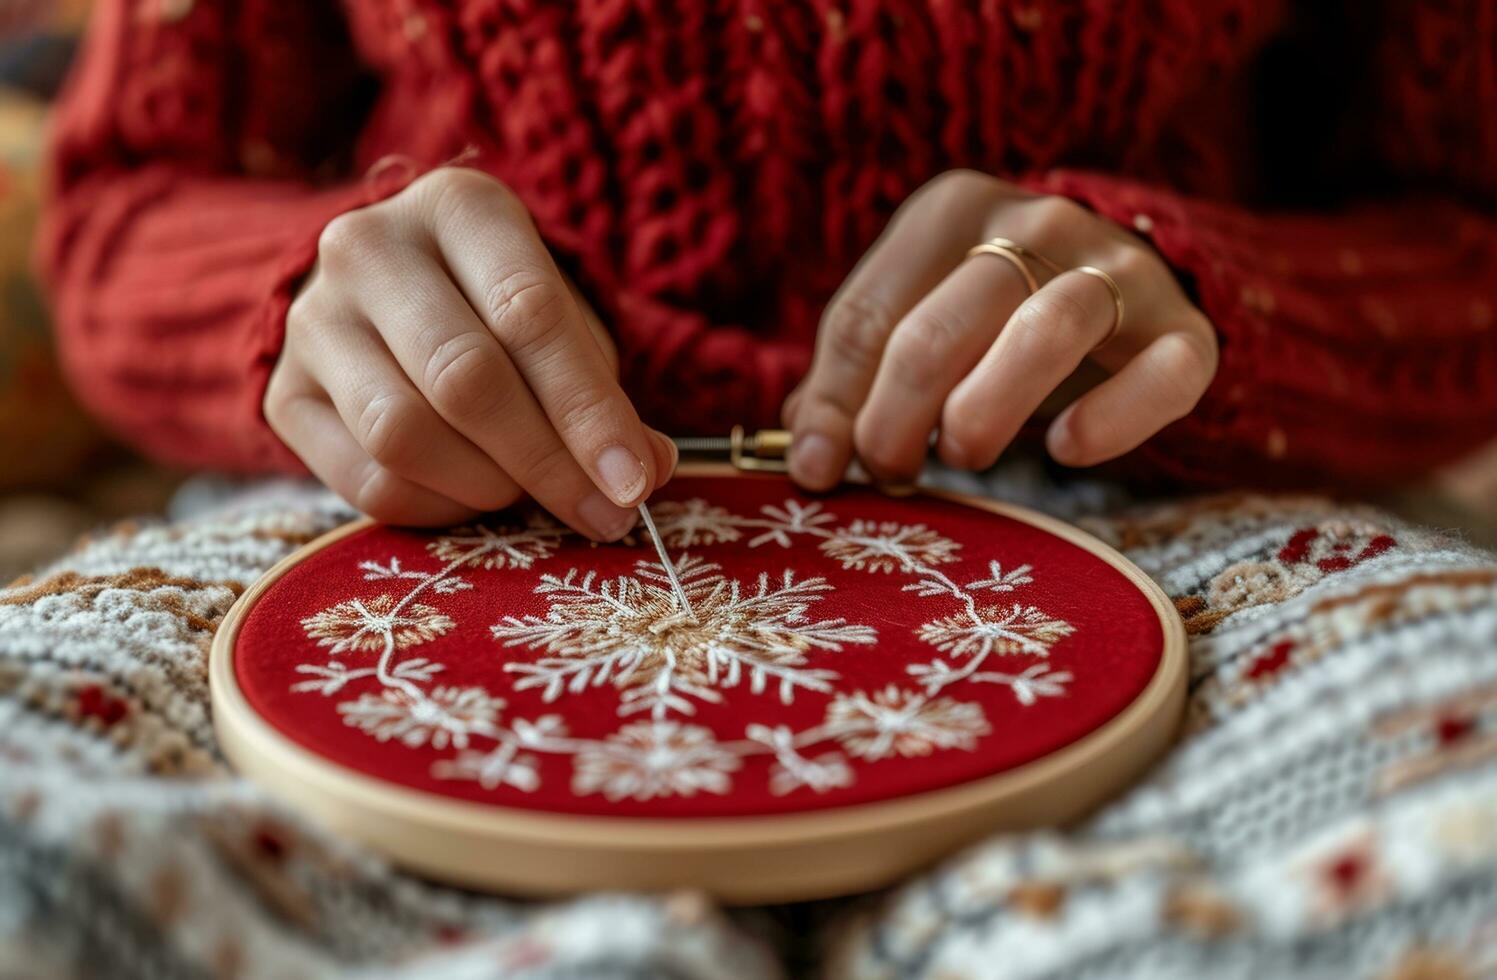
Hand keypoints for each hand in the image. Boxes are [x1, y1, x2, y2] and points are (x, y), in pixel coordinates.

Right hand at [265, 168, 675, 536]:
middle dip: (547, 461)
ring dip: (489, 487)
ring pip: (405, 435)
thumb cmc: (496, 305)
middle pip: (464, 377)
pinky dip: (439, 508)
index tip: (636, 479)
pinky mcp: (283, 394)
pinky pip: (368, 481)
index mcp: (457, 206)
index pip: (527, 312)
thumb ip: (602, 390)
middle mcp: (367, 248)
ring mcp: (313, 320)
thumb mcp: (561, 319)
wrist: (382, 294)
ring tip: (530, 492)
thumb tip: (646, 468)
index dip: (588, 409)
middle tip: (604, 513)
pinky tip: (473, 497)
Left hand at [784, 170, 1217, 488]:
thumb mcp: (913, 322)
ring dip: (984, 413)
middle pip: (942, 329)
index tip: (822, 468)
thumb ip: (853, 379)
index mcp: (952, 211)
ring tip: (961, 455)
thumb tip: (811, 461)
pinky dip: (1112, 420)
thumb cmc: (992, 315)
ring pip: (1046, 332)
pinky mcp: (1184, 327)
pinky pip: (1161, 374)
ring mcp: (1119, 268)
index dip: (835, 403)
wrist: (1120, 281)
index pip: (869, 315)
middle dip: (895, 421)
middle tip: (890, 473)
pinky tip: (1064, 450)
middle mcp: (1038, 222)